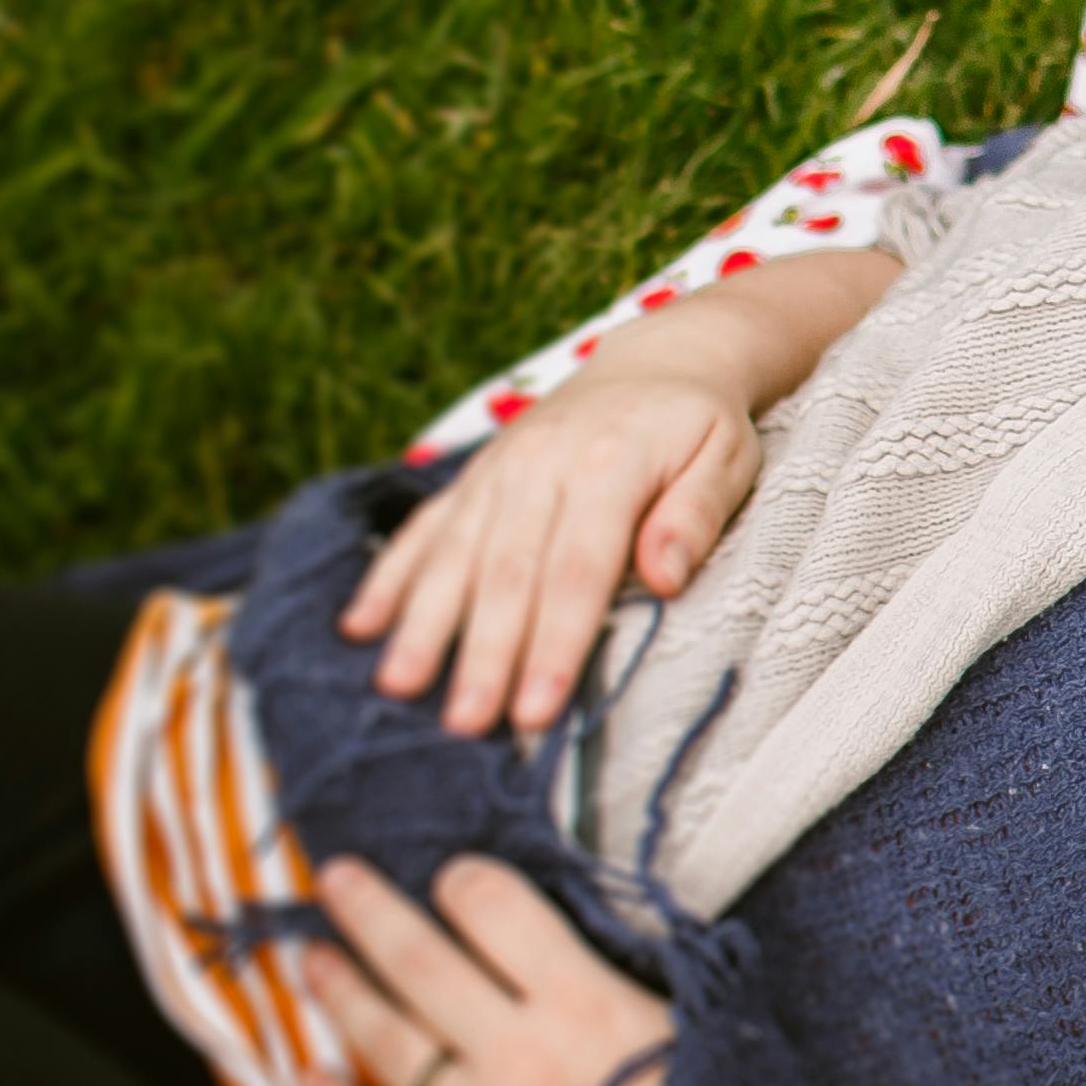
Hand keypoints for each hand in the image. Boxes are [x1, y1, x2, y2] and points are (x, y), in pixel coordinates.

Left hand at [297, 854, 676, 1085]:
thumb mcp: (703, 1032)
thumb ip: (639, 982)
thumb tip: (592, 944)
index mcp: (585, 1002)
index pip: (496, 911)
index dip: (467, 883)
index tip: (453, 877)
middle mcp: (517, 1052)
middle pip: (422, 965)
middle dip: (371, 915)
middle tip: (335, 880)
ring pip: (390, 1045)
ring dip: (345, 995)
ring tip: (315, 959)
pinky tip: (312, 1080)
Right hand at [351, 368, 762, 737]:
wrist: (653, 362)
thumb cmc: (699, 427)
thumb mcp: (727, 458)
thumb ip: (697, 514)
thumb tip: (667, 577)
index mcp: (609, 464)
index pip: (578, 570)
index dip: (554, 643)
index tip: (536, 710)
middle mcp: (540, 464)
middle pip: (507, 572)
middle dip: (483, 652)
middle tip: (464, 724)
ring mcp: (497, 470)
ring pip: (454, 555)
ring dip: (423, 623)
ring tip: (397, 686)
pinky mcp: (472, 477)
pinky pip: (425, 528)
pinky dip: (390, 576)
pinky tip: (359, 626)